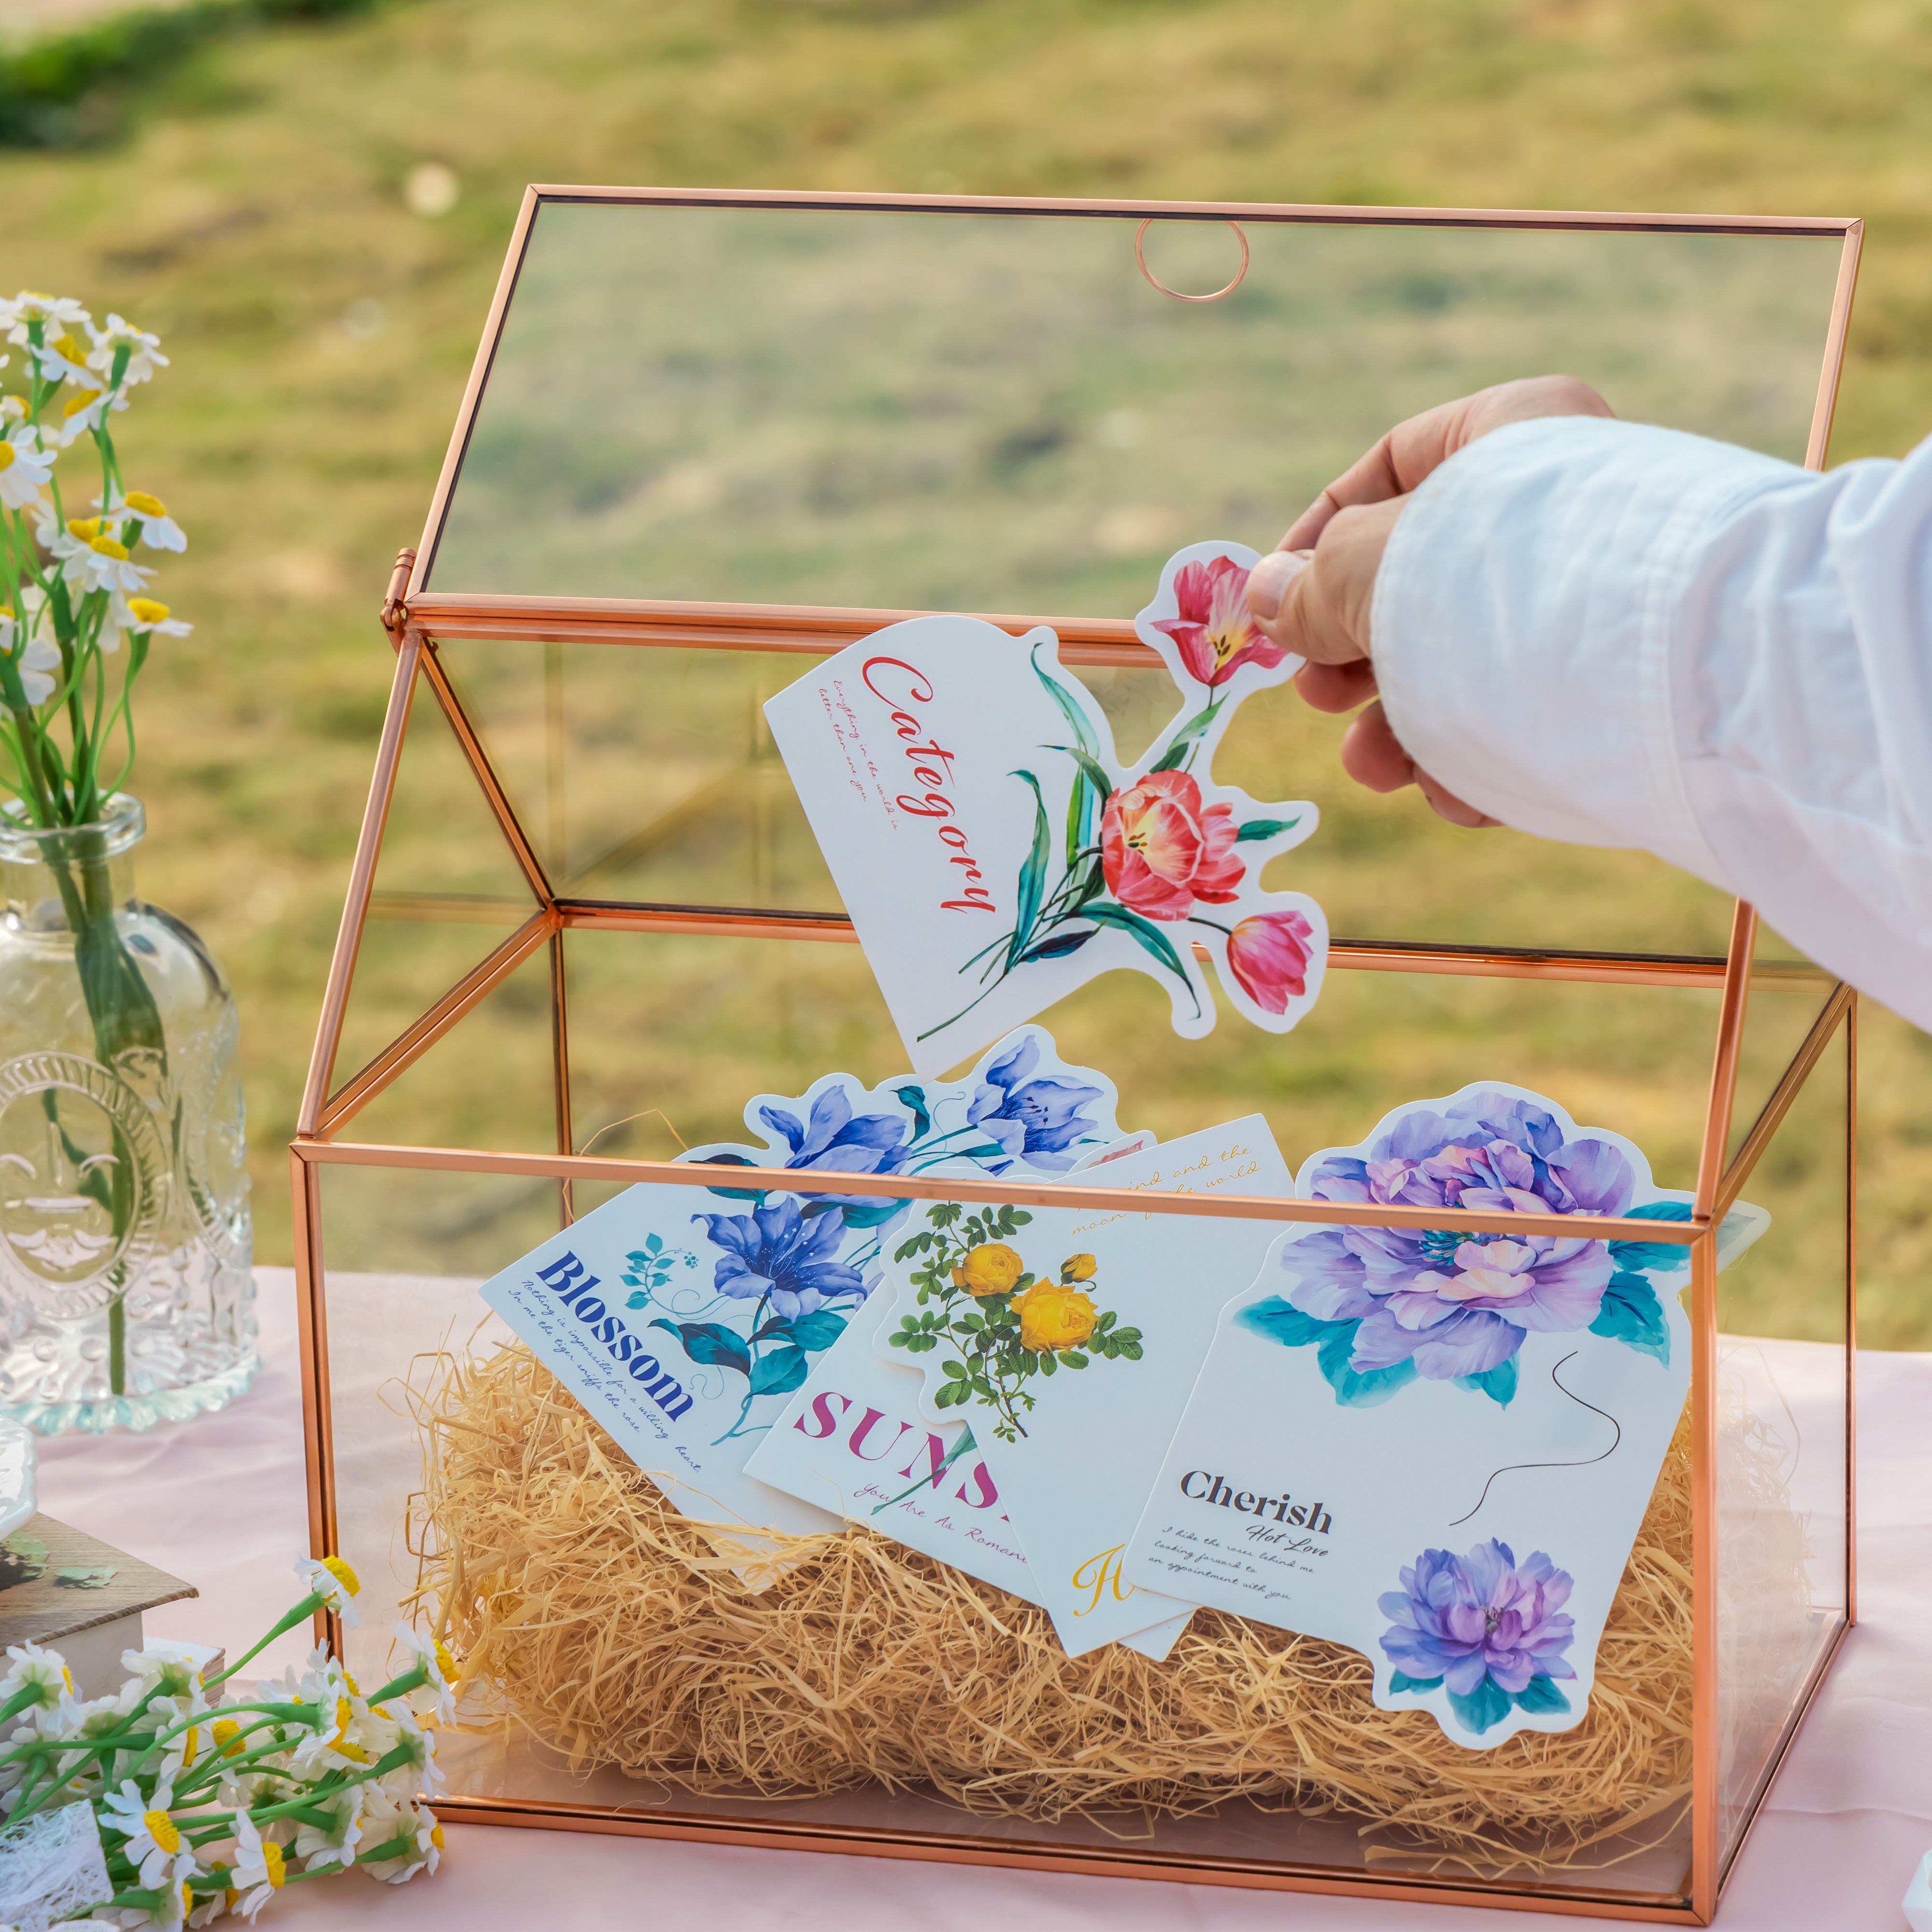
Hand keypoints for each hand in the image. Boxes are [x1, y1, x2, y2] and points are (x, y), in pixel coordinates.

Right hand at [1244, 375, 1614, 826]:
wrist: (1671, 677)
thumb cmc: (1502, 588)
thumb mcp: (1373, 571)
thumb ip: (1310, 586)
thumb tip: (1263, 596)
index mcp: (1512, 432)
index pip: (1391, 467)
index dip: (1315, 539)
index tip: (1273, 611)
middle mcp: (1561, 507)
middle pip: (1423, 580)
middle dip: (1357, 657)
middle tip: (1320, 699)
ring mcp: (1596, 601)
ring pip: (1469, 661)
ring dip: (1404, 728)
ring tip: (1378, 769)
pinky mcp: (1624, 686)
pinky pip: (1530, 715)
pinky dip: (1479, 758)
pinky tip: (1458, 796)